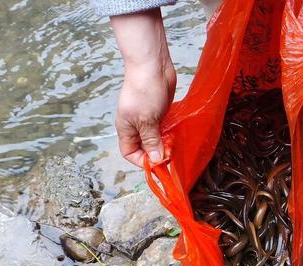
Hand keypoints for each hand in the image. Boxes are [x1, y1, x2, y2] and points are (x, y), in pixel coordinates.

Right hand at [111, 9, 175, 166]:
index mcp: (126, 129)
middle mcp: (135, 126)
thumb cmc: (145, 91)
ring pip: (155, 139)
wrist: (153, 65)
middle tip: (169, 153)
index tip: (157, 163)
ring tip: (173, 145)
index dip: (142, 161)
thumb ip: (151, 141)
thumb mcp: (146, 120)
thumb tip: (154, 160)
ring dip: (164, 144)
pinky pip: (162, 129)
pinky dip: (169, 134)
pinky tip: (176, 136)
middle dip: (156, 153)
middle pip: (144, 148)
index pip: (130, 153)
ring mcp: (147, 118)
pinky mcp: (159, 112)